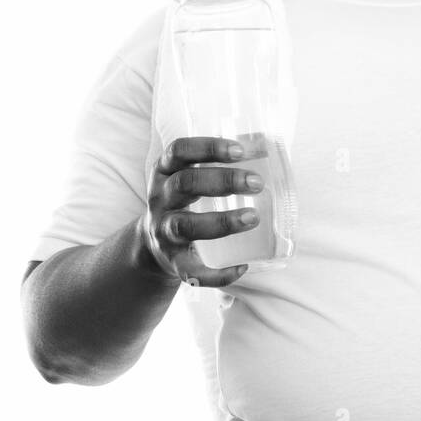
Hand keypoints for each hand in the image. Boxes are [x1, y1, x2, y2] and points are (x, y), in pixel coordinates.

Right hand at [140, 136, 267, 287]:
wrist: (153, 245)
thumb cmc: (186, 202)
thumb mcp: (192, 177)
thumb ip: (220, 165)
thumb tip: (266, 149)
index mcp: (166, 172)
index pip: (179, 151)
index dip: (208, 147)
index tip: (239, 150)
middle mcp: (161, 199)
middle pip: (185, 183)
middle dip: (223, 181)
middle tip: (257, 183)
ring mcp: (162, 231)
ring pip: (185, 225)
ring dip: (221, 221)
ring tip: (253, 217)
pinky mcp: (171, 261)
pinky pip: (190, 271)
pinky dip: (217, 273)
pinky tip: (242, 267)